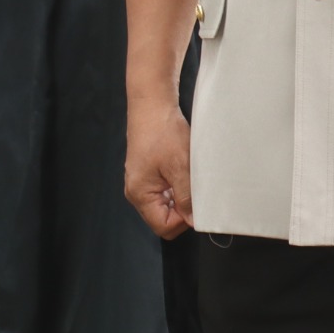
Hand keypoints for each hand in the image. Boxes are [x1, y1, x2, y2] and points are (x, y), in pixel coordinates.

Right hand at [123, 100, 192, 239]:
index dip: (183, 219)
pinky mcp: (147, 175)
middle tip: (193, 187)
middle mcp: (136, 192)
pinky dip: (177, 187)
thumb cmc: (162, 132)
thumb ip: (186, 198)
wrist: (152, 106)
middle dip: (182, 208)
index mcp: (139, 193)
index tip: (196, 203)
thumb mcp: (180, 167)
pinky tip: (182, 171)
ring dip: (181, 196)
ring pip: (166, 206)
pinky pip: (164, 193)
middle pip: (164, 218)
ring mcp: (141, 184)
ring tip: (187, 176)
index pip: (164, 226)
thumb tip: (193, 221)